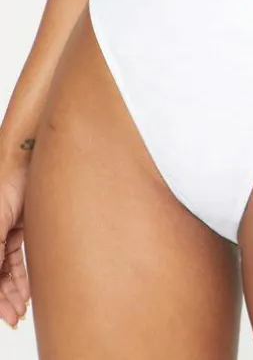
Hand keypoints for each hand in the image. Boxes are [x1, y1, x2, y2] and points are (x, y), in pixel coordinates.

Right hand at [0, 160, 30, 329]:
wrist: (29, 155)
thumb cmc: (9, 183)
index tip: (6, 317)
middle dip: (4, 299)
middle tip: (17, 317)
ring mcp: (4, 230)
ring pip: (6, 269)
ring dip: (13, 290)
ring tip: (23, 308)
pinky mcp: (19, 225)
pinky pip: (16, 257)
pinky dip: (21, 275)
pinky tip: (28, 289)